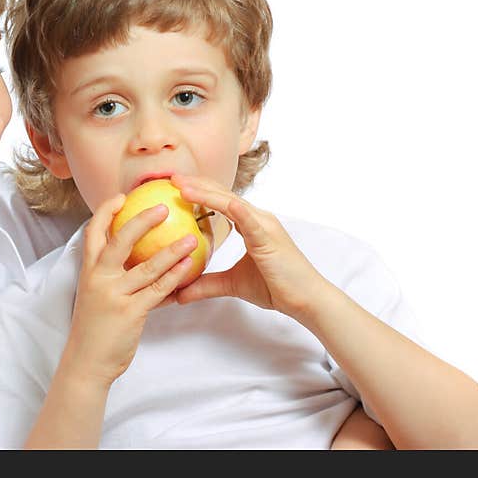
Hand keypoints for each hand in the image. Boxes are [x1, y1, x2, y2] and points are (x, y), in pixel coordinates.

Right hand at [62, 193, 197, 389]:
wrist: (86, 361)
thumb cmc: (94, 327)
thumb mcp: (96, 293)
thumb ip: (112, 274)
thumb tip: (137, 254)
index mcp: (89, 270)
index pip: (93, 232)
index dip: (106, 212)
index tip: (122, 198)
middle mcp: (99, 278)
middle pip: (120, 240)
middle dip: (142, 221)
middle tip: (164, 207)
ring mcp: (114, 295)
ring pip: (146, 266)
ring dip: (172, 249)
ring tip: (193, 237)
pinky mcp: (131, 312)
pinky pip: (158, 290)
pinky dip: (176, 276)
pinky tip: (190, 267)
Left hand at [171, 173, 329, 319]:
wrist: (306, 299)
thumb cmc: (275, 288)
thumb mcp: (232, 284)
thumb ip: (206, 285)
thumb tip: (178, 294)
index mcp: (251, 224)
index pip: (220, 201)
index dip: (199, 191)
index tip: (174, 186)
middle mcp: (258, 218)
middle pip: (222, 195)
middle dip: (197, 184)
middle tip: (171, 177)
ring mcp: (265, 225)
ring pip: (232, 202)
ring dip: (206, 193)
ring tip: (182, 186)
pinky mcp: (270, 238)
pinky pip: (251, 221)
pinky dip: (238, 210)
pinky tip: (224, 202)